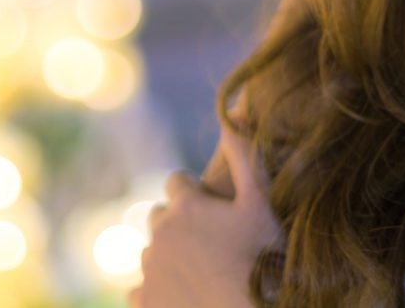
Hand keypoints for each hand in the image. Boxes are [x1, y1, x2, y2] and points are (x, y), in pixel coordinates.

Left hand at [130, 122, 281, 307]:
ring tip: (198, 271)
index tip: (215, 210)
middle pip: (160, 216)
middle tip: (209, 242)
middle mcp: (160, 233)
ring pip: (151, 253)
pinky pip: (139, 290)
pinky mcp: (144, 301)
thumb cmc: (266, 259)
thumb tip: (230, 116)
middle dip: (178, 223)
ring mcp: (149, 269)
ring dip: (168, 256)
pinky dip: (156, 290)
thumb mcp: (262, 204)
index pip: (178, 183)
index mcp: (185, 205)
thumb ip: (246, 157)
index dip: (197, 194)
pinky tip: (180, 294)